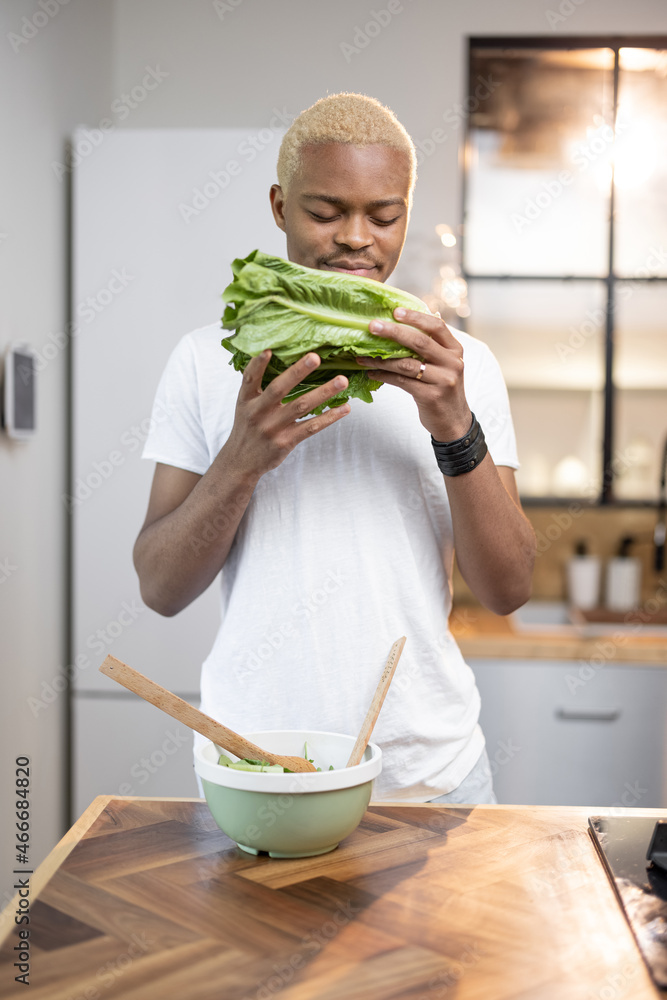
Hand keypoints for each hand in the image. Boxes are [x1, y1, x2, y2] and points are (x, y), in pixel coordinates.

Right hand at [224, 350, 348, 477]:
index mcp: (246, 400)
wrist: (241, 462)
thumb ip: (257, 387)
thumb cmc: (248, 428)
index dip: (258, 364)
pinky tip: (344, 408)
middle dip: (297, 372)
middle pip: (278, 388)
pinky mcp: (285, 442)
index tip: (269, 350)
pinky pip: (311, 427)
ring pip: (300, 406)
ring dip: (323, 392)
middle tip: (315, 357)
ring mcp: (272, 428)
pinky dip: (329, 417)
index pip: (250, 378)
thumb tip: (276, 358)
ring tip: (342, 381)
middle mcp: (257, 412)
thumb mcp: (245, 406)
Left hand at [357, 308, 470, 441]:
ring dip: (382, 359)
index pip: (437, 326)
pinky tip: (371, 372)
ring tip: (362, 356)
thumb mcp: (443, 365)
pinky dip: (384, 376)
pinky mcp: (431, 396)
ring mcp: (443, 380)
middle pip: (420, 342)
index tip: (395, 311)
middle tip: (373, 326)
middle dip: (393, 332)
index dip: (416, 317)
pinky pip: (402, 382)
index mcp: (455, 350)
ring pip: (407, 364)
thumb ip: (430, 347)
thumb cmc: (443, 389)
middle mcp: (452, 363)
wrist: (454, 421)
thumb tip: (399, 325)